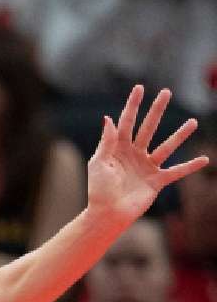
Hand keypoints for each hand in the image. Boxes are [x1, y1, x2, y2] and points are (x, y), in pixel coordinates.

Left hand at [87, 86, 207, 224]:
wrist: (108, 213)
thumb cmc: (98, 189)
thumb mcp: (99, 163)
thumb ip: (106, 142)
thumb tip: (109, 118)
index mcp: (117, 148)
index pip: (126, 122)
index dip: (133, 105)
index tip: (140, 88)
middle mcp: (134, 154)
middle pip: (148, 128)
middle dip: (157, 110)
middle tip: (166, 92)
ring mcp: (147, 166)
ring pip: (166, 147)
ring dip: (179, 135)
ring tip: (193, 122)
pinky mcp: (157, 181)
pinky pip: (176, 172)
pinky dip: (190, 167)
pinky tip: (204, 159)